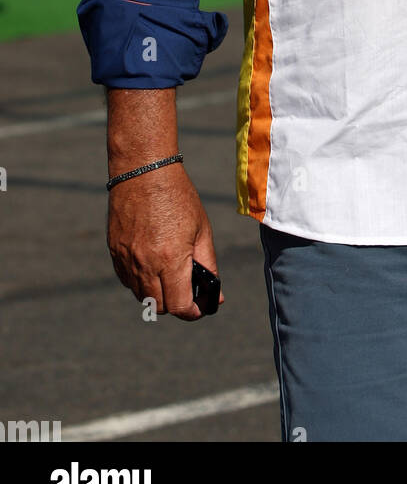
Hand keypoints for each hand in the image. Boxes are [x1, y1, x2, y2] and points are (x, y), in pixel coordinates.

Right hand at [107, 164, 222, 319]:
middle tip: (187, 290)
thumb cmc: (178, 197)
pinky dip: (141, 281)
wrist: (143, 172)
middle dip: (175, 305)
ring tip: (170, 274)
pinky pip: (127, 281)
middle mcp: (145, 264)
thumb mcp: (202, 230)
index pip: (179, 306)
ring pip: (141, 296)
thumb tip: (216, 295)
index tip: (201, 307)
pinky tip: (153, 264)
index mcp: (170, 259)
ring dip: (157, 294)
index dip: (193, 312)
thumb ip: (208, 265)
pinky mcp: (114, 253)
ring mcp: (126, 260)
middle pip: (159, 306)